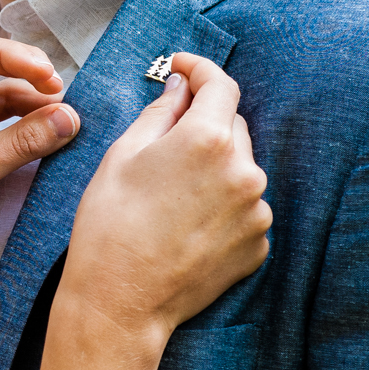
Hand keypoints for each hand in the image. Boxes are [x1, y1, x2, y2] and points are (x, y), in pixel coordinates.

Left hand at [0, 34, 79, 298]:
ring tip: (65, 118)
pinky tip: (53, 132)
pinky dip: (29, 129)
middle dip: (25, 77)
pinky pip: (5, 129)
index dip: (10, 55)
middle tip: (60, 90)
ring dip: (32, 105)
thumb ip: (19, 143)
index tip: (47, 72)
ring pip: (0, 100)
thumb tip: (69, 117)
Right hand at [61, 52, 270, 341]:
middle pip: (232, 126)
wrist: (120, 302)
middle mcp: (244, 171)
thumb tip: (181, 85)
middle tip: (164, 143)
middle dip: (203, 124)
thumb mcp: (123, 154)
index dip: (200, 69)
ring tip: (172, 194)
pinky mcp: (259, 244)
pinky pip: (245, 206)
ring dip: (215, 167)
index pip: (220, 84)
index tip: (182, 67)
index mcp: (208, 139)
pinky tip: (187, 221)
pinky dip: (223, 204)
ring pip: (240, 168)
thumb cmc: (110, 225)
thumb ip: (161, 111)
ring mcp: (256, 211)